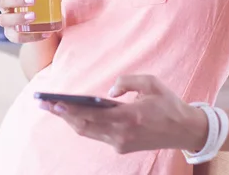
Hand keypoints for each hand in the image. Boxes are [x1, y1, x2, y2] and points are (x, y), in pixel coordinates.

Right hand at [0, 0, 70, 42]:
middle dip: (16, 0)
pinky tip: (44, 33)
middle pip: (2, 0)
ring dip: (17, 18)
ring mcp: (7, 19)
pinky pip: (16, 37)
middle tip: (33, 0)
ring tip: (34, 17)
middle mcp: (6, 3)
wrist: (45, 20)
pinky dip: (30, 36)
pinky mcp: (12, 33)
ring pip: (3, 19)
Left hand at [40, 75, 208, 153]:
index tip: (54, 102)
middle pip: (83, 126)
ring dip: (68, 120)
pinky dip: (83, 124)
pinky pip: (97, 135)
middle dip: (61, 114)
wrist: (185, 130)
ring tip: (52, 107)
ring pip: (87, 132)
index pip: (92, 114)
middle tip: (43, 102)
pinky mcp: (122, 147)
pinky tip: (72, 114)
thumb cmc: (168, 103)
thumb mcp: (151, 83)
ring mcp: (120, 143)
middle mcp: (122, 134)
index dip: (71, 109)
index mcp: (129, 117)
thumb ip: (127, 81)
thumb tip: (108, 92)